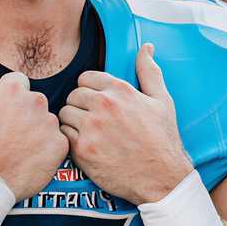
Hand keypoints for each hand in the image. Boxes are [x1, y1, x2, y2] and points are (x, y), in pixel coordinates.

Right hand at [0, 46, 67, 199]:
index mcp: (13, 89)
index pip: (16, 83)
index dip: (4, 99)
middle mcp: (37, 101)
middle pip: (32, 100)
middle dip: (21, 113)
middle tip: (5, 134)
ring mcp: (51, 124)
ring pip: (45, 119)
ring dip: (34, 129)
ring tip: (16, 147)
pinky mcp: (61, 145)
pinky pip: (56, 139)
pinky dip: (46, 147)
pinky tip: (30, 156)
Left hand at [58, 43, 192, 204]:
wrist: (161, 177)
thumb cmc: (163, 139)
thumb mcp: (162, 101)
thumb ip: (149, 71)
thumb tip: (146, 47)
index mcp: (121, 90)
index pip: (86, 78)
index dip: (90, 89)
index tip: (97, 102)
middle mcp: (104, 105)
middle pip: (73, 94)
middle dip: (80, 105)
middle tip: (92, 119)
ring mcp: (91, 128)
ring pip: (65, 114)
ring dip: (73, 122)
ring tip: (88, 132)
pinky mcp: (83, 150)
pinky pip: (63, 136)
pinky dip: (70, 140)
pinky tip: (86, 145)